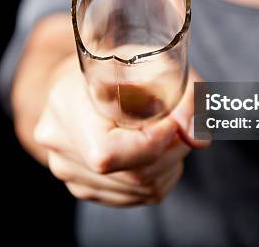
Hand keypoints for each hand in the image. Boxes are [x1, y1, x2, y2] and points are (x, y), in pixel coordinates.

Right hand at [33, 56, 207, 205]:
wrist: (87, 78)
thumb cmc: (122, 62)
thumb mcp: (157, 60)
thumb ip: (186, 94)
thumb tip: (198, 140)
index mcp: (68, 105)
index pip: (111, 154)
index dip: (155, 142)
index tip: (174, 120)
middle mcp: (60, 144)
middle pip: (135, 175)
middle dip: (173, 151)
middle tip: (181, 125)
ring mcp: (68, 170)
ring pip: (142, 190)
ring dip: (168, 165)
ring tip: (166, 133)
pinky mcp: (83, 186)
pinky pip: (137, 197)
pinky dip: (158, 176)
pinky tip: (152, 150)